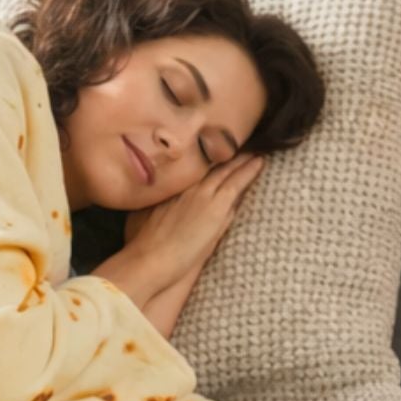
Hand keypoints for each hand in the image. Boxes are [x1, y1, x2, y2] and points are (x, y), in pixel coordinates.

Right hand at [118, 152, 265, 293]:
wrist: (150, 259)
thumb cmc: (141, 243)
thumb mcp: (142, 213)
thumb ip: (154, 200)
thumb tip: (157, 193)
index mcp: (170, 184)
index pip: (193, 164)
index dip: (204, 155)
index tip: (213, 146)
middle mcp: (186, 183)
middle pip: (209, 162)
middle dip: (224, 152)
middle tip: (239, 141)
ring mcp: (202, 193)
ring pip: (226, 169)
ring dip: (240, 158)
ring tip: (253, 149)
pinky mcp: (217, 207)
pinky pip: (237, 183)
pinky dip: (249, 171)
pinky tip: (259, 162)